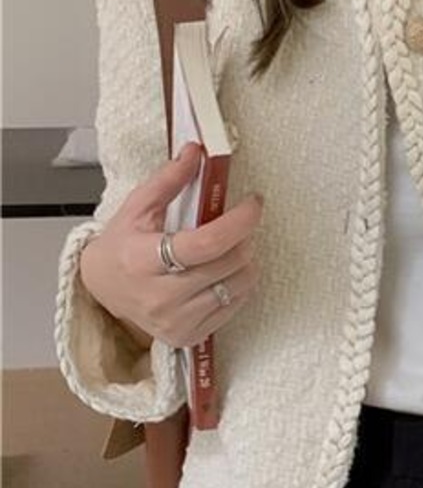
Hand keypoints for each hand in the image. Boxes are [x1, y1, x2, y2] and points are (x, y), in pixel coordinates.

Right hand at [78, 141, 265, 349]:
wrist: (103, 291)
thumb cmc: (122, 247)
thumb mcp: (137, 208)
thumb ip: (168, 180)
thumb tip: (195, 152)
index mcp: (143, 261)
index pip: (206, 243)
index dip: (238, 221)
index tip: (254, 203)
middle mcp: (160, 296)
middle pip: (229, 263)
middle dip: (243, 237)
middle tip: (238, 225)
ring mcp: (176, 320)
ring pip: (238, 284)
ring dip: (245, 261)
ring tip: (229, 249)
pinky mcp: (189, 336)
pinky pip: (235, 306)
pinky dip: (239, 284)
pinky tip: (224, 272)